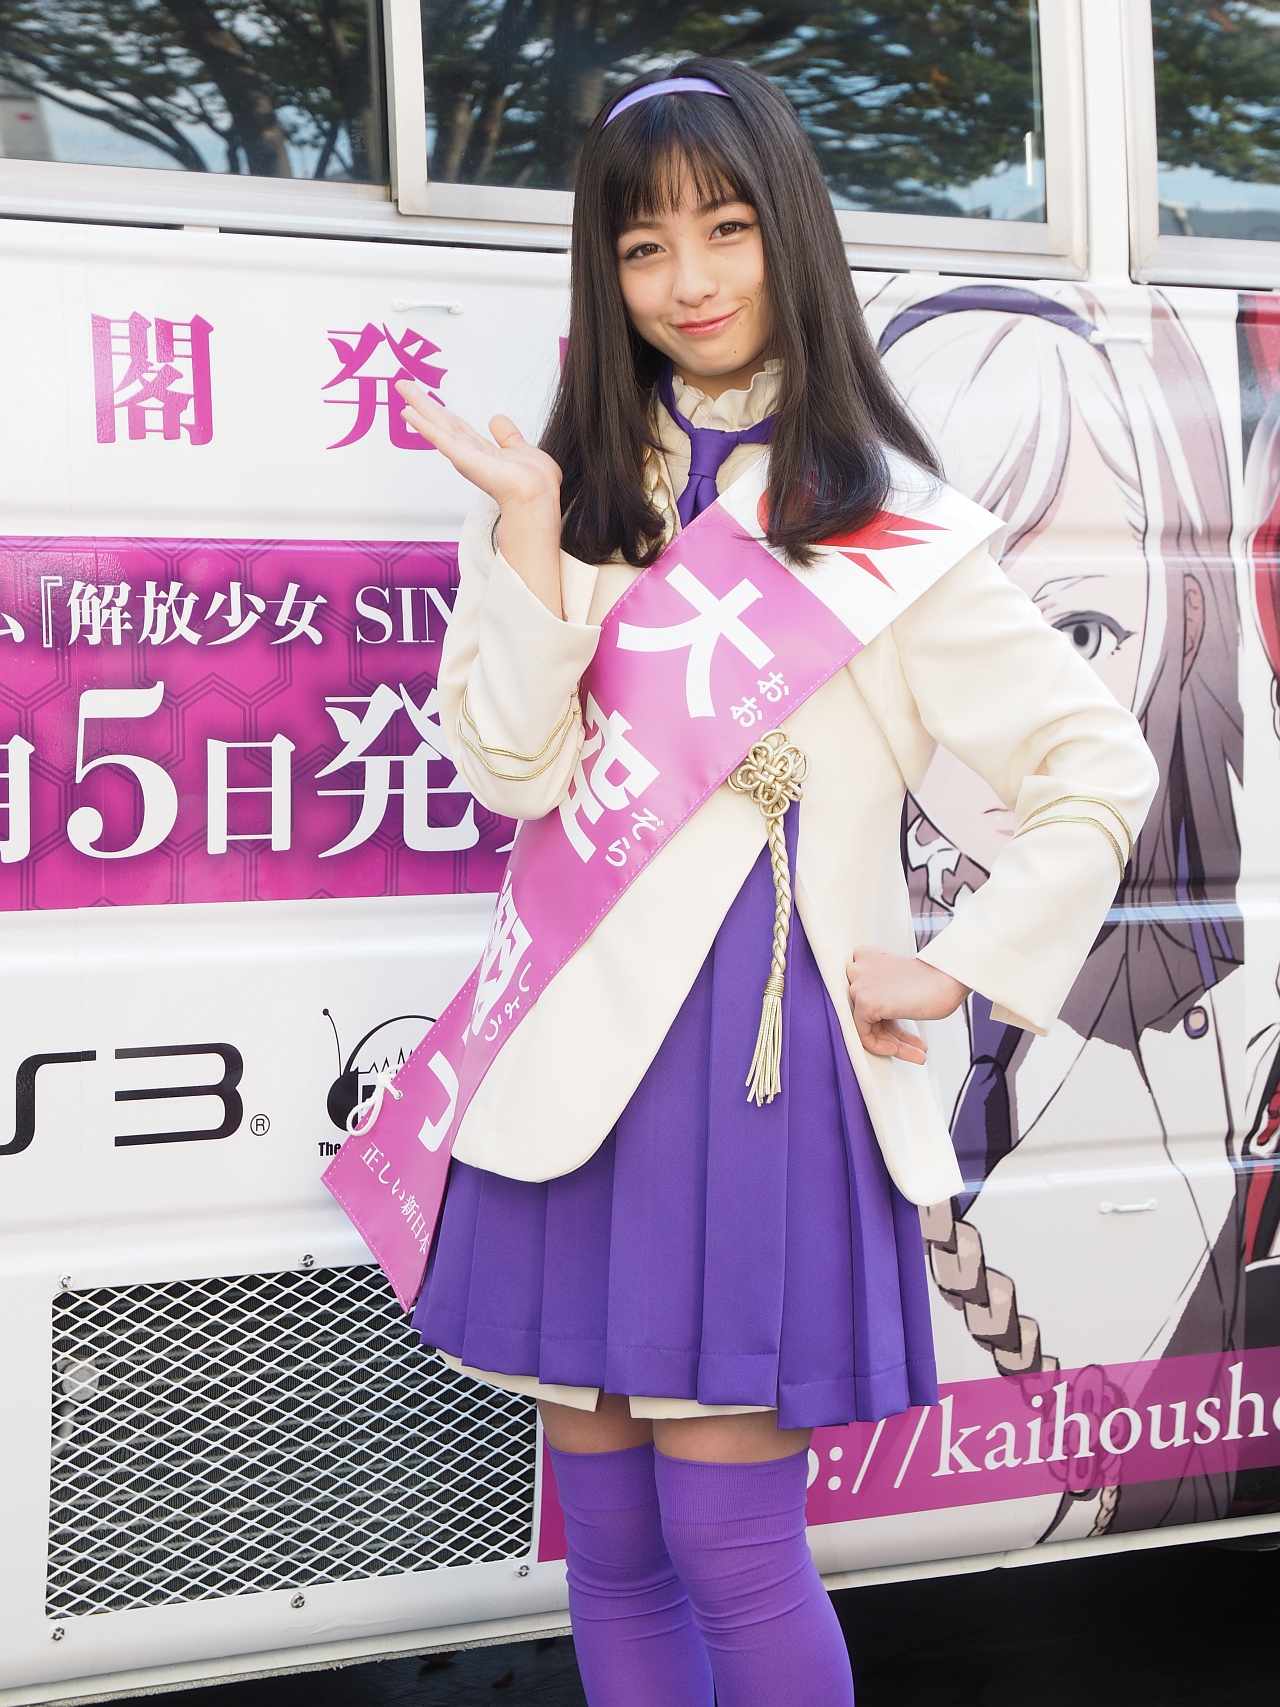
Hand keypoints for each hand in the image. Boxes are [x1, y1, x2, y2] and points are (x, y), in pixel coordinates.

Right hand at [396, 381, 561, 509]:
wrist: (536, 495)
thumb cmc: (535, 483)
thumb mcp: (521, 449)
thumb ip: (508, 436)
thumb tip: (497, 419)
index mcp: (483, 452)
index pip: (457, 427)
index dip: (442, 412)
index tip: (428, 400)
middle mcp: (470, 453)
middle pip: (441, 421)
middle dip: (423, 403)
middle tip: (404, 385)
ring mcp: (463, 455)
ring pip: (437, 424)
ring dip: (419, 406)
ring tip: (402, 388)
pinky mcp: (461, 457)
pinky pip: (438, 437)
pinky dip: (423, 424)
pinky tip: (408, 412)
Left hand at [846, 946, 969, 1064]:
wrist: (949, 976)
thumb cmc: (934, 979)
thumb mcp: (900, 986)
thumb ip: (884, 1000)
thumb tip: (881, 1027)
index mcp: (867, 959)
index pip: (868, 999)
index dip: (888, 1020)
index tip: (904, 1033)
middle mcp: (858, 969)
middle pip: (867, 1014)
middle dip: (892, 1035)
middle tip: (913, 1045)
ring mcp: (859, 985)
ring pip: (867, 1026)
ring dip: (894, 1044)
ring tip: (916, 1053)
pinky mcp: (864, 1001)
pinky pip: (865, 1034)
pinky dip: (882, 1046)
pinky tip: (903, 1050)